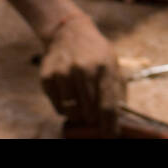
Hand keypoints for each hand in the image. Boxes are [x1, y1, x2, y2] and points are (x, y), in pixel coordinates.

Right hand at [40, 11, 122, 134]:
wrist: (68, 31)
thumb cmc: (95, 51)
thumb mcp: (112, 62)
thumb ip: (117, 89)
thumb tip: (120, 117)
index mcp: (103, 67)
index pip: (107, 106)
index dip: (110, 125)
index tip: (111, 135)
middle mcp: (82, 70)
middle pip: (89, 112)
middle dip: (95, 120)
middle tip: (96, 119)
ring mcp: (62, 74)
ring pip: (72, 112)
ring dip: (79, 114)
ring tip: (83, 104)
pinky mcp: (47, 78)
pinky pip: (58, 106)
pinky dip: (66, 108)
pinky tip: (70, 94)